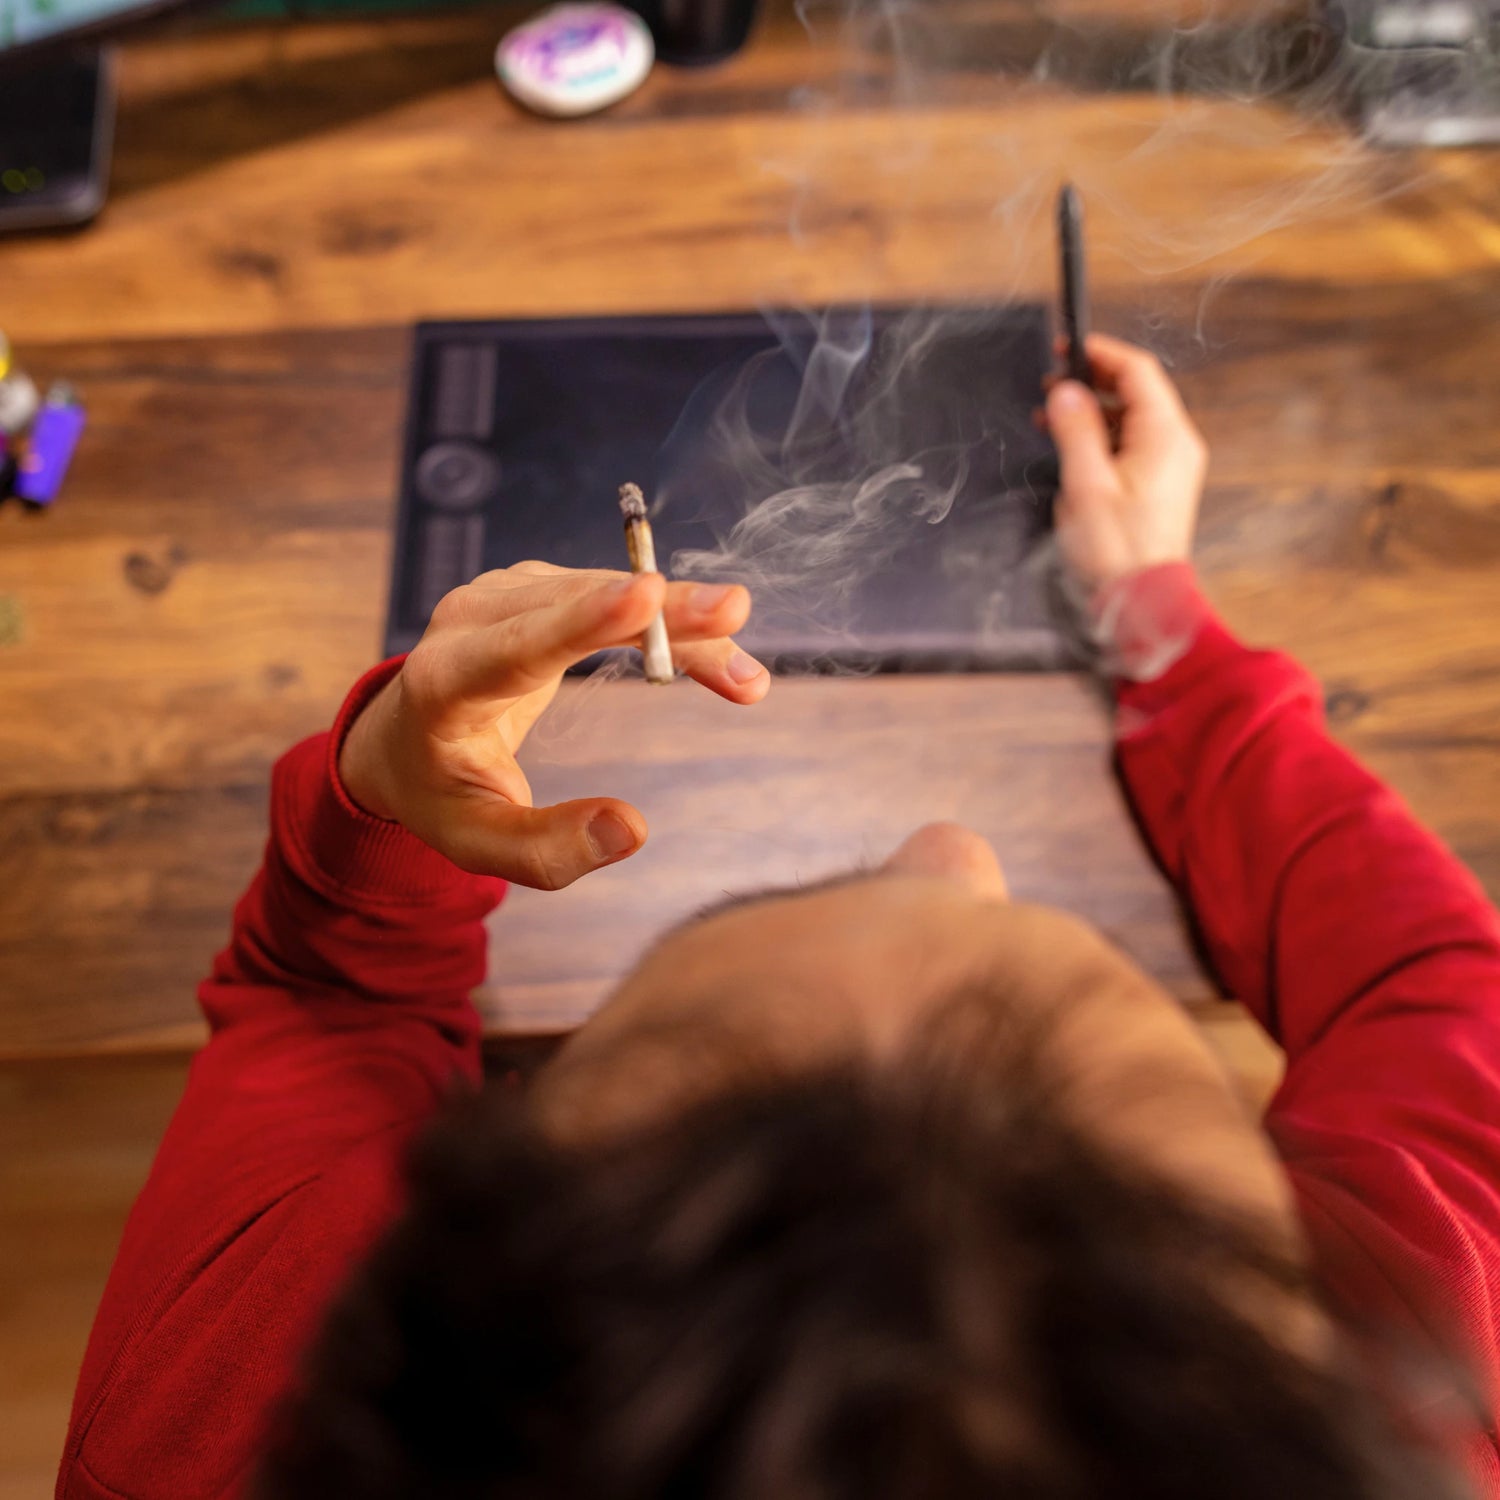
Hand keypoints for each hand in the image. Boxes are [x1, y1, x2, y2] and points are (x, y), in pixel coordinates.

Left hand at [338, 562, 767, 888]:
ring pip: (608, 591)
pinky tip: (715, 653)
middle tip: (736, 609)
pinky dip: (670, 622)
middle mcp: (470, 621)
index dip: (584, 620)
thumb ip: (551, 848)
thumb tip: (632, 829)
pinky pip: (615, 593)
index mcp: (445, 683)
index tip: (646, 593)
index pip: (518, 646)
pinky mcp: (538, 587)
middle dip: (663, 610)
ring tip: (745, 681)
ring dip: (683, 625)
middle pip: (578, 603)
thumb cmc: (443, 795)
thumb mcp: (481, 845)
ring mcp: (505, 594)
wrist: (404, 738)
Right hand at [1041, 333, 1206, 594]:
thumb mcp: (1086, 484)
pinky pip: (1130, 445)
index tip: (1067, 348)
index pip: (1137, 371)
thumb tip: (1066, 392)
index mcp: (1164, 435)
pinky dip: (1101, 437)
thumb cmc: (1118, 551)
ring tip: (1051, 416)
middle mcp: (1175, 445)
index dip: (1100, 353)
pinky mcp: (1159, 486)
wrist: (1143, 600)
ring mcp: (1170, 466)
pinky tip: (1070, 447)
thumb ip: (1075, 430)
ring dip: (1091, 412)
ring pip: (1130, 419)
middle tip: (1051, 383)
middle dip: (1091, 382)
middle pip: (1135, 392)